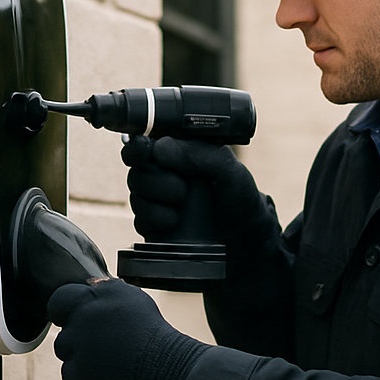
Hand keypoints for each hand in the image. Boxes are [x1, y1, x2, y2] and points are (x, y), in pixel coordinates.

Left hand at [47, 279, 205, 379]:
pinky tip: (106, 373)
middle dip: (78, 338)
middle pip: (64, 331)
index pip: (59, 301)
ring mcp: (75, 348)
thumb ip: (103, 290)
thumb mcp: (130, 297)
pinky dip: (84, 378)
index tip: (74, 320)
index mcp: (89, 298)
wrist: (163, 364)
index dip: (65, 312)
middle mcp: (79, 319)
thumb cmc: (150, 331)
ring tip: (108, 359)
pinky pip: (70, 374)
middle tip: (103, 345)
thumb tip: (89, 287)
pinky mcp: (75, 374)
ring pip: (66, 353)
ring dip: (80, 356)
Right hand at [121, 136, 279, 249]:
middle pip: (135, 171)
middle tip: (183, 190)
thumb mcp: (227, 169)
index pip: (142, 142)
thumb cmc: (238, 196)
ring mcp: (156, 200)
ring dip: (158, 203)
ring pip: (136, 196)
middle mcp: (162, 173)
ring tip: (182, 207)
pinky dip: (157, 221)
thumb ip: (198, 153)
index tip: (146, 153)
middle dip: (157, 182)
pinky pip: (140, 220)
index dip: (137, 148)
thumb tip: (160, 148)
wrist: (243, 237)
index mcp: (177, 152)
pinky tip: (174, 222)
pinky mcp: (153, 225)